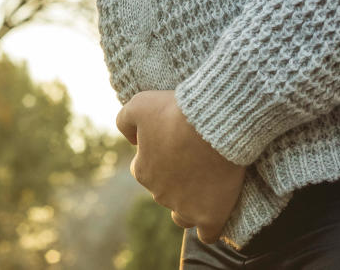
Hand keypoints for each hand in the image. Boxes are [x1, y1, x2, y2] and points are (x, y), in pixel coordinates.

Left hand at [116, 90, 247, 245]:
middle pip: (164, 192)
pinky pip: (207, 234)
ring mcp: (186, 208)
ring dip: (188, 205)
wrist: (213, 122)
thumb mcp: (139, 104)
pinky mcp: (211, 216)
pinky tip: (215, 214)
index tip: (174, 144)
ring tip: (204, 187)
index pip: (142, 169)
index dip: (157, 157)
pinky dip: (209, 227)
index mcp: (142, 171)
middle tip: (195, 158)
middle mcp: (160, 195)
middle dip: (175, 179)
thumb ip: (124, 121)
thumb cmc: (176, 111)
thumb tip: (130, 140)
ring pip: (182, 216)